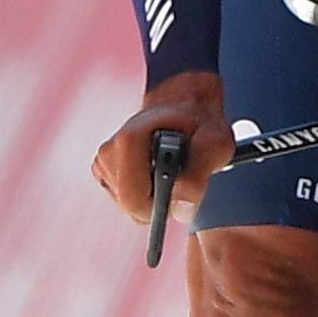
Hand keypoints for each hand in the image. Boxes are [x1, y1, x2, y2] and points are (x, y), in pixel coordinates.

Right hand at [92, 72, 234, 225]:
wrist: (182, 105)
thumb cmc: (199, 122)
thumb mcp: (214, 144)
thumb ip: (198, 177)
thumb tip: (181, 210)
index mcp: (128, 141)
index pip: (134, 200)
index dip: (161, 205)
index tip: (179, 189)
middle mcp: (109, 152)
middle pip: (131, 207)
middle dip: (159, 202)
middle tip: (179, 177)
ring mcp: (104, 162)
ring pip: (130, 207)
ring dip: (154, 197)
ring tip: (170, 170)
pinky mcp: (105, 172)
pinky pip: (128, 202)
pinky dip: (146, 194)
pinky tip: (157, 173)